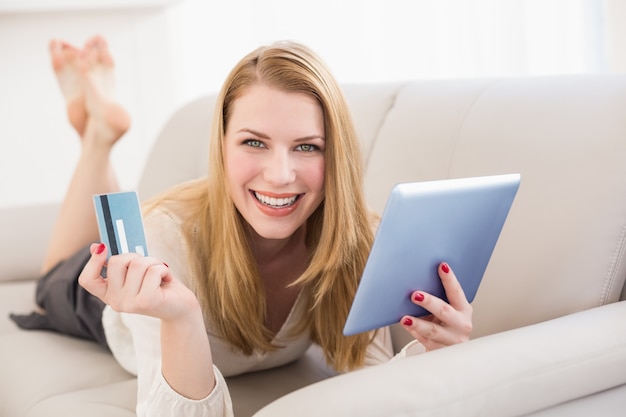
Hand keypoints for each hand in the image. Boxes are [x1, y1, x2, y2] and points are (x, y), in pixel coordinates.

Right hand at [78, 243, 199, 321]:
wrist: (181, 308)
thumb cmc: (159, 286)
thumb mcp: (136, 273)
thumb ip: (120, 262)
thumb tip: (97, 246)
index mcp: (109, 294)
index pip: (87, 280)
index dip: (92, 262)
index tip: (102, 247)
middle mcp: (116, 302)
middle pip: (116, 262)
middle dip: (135, 256)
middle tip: (147, 265)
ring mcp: (130, 304)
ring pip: (138, 264)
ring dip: (153, 262)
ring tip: (160, 274)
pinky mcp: (147, 301)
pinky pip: (153, 270)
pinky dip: (164, 269)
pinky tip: (167, 279)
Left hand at [400, 262, 472, 350]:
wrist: (453, 350)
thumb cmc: (448, 324)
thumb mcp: (449, 311)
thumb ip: (439, 298)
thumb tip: (418, 280)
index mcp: (464, 309)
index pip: (456, 291)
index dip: (449, 279)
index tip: (442, 266)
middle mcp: (461, 324)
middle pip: (444, 311)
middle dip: (429, 302)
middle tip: (415, 294)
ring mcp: (452, 339)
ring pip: (433, 330)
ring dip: (418, 323)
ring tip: (405, 318)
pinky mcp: (440, 350)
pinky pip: (425, 340)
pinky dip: (414, 332)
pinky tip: (406, 325)